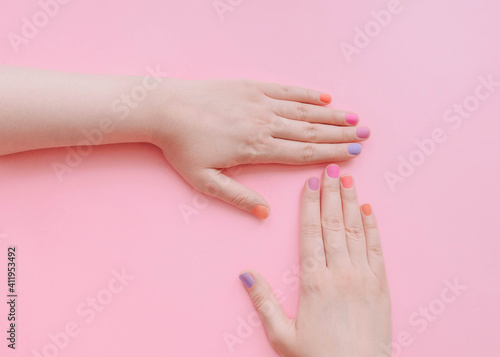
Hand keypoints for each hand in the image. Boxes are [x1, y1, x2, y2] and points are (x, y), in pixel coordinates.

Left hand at [151, 79, 368, 218]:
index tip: (353, 154)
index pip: (302, 152)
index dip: (330, 153)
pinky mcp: (251, 86)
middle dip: (340, 134)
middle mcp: (264, 124)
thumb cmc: (183, 147)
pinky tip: (324, 97)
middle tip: (366, 135)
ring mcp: (259, 102)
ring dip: (332, 115)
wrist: (165, 109)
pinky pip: (286, 90)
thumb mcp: (205, 180)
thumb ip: (237, 197)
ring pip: (303, 111)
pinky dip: (307, 94)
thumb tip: (264, 214)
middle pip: (311, 131)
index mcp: (256, 149)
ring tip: (355, 117)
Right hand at [238, 164, 391, 355]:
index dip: (310, 204)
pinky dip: (373, 226)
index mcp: (314, 282)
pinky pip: (376, 248)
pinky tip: (369, 209)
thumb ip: (263, 302)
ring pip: (355, 230)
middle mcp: (340, 273)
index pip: (310, 232)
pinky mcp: (381, 285)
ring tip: (348, 180)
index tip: (311, 183)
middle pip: (333, 224)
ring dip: (351, 202)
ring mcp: (363, 277)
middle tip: (331, 169)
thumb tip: (245, 274)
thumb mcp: (282, 335)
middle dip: (331, 194)